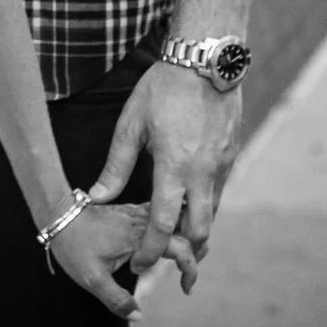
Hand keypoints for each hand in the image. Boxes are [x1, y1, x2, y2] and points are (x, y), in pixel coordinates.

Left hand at [44, 202, 200, 316]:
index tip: (186, 289)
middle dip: (197, 252)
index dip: (190, 269)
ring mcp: (138, 213)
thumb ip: (116, 300)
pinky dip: (172, 228)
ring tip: (188, 260)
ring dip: (186, 238)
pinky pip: (161, 216)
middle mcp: (142, 220)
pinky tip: (169, 240)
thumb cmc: (73, 245)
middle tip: (192, 274)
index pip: (179, 247)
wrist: (57, 214)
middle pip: (184, 230)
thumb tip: (137, 315)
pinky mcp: (132, 211)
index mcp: (138, 236)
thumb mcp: (92, 279)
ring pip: (175, 220)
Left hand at [87, 62, 241, 273]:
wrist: (204, 60)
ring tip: (175, 243)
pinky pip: (220, 193)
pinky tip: (190, 208)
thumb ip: (115, 166)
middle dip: (181, 253)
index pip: (162, 222)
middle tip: (163, 263)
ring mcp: (222, 166)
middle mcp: (203, 172)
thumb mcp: (131, 123)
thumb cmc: (162, 88)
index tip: (138, 266)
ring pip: (213, 215)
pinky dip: (206, 208)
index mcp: (173, 166)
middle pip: (197, 231)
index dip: (149, 249)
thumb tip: (96, 197)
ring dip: (196, 233)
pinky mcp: (231, 157)